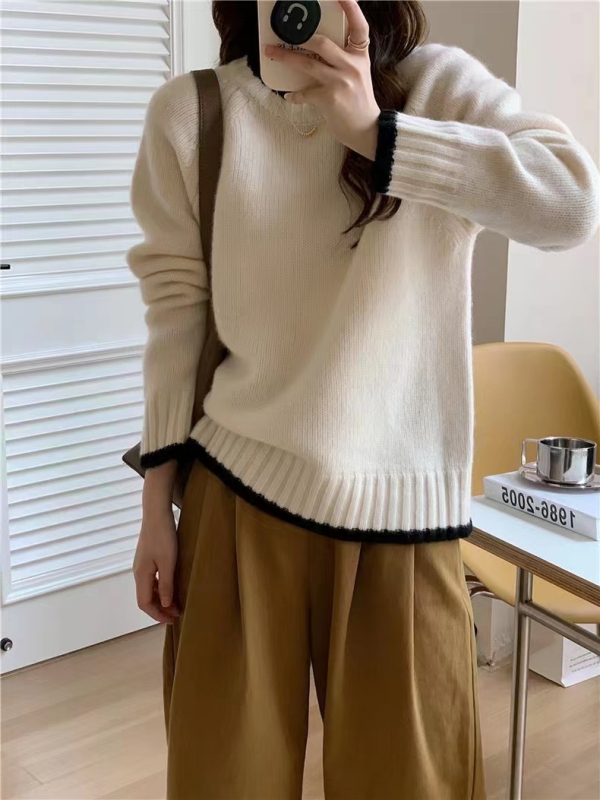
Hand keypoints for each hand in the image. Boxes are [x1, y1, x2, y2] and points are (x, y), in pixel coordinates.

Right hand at [133, 502, 179, 624]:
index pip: (144, 603)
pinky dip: (160, 588)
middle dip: (160, 609)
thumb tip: (164, 605)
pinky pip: (151, 579)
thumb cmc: (163, 537)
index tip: (171, 620)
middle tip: (176, 614)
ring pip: (148, 589)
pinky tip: (171, 586)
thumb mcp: (168, 562)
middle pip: (145, 598)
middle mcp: (138, 572)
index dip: (157, 615)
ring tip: (176, 603)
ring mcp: (141, 564)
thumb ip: (166, 584)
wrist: (156, 513)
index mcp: (141, 575)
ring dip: (161, 599)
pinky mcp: (147, 557)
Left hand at [265, 0, 379, 159]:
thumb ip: (343, 57)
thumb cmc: (358, 100)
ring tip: (271, 53)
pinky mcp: (329, 99)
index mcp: (359, 55)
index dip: (351, 8)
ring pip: (308, 64)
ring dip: (286, 58)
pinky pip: (305, 92)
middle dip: (300, 38)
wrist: (365, 129)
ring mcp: (340, 82)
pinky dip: (295, 95)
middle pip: (322, 43)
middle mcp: (351, 65)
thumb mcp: (357, 73)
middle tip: (284, 35)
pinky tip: (290, 96)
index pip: (359, 26)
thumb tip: (317, 45)